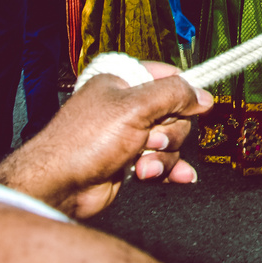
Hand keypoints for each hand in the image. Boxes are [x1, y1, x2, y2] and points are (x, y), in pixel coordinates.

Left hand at [0, 63, 212, 218]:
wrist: (59, 186)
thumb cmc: (83, 142)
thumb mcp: (134, 107)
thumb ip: (173, 95)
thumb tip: (202, 95)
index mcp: (122, 82)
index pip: (166, 77)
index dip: (183, 92)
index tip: (196, 105)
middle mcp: (126, 107)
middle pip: (174, 114)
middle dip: (169, 133)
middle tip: (149, 139)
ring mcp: (128, 136)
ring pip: (170, 142)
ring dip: (163, 157)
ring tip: (142, 164)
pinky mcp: (130, 162)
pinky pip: (162, 162)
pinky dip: (169, 170)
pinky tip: (178, 177)